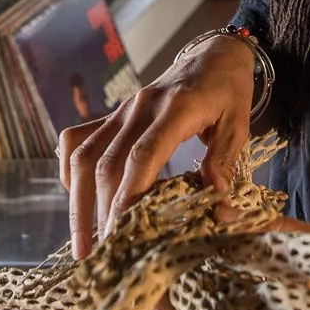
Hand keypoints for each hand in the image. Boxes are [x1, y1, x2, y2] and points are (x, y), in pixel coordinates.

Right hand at [56, 33, 257, 257]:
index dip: (127, 194)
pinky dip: (71, 170)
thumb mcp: (238, 124)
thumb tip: (217, 205)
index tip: (119, 232)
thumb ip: (225, 162)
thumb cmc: (228, 92)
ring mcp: (121, 111)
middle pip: (106, 162)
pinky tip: (76, 198)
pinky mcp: (113, 115)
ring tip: (81, 243)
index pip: (141, 155)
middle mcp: (139, 107)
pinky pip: (78, 140)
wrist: (213, 54)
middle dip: (98, 211)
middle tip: (99, 255)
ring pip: (84, 154)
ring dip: (77, 200)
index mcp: (175, 109)